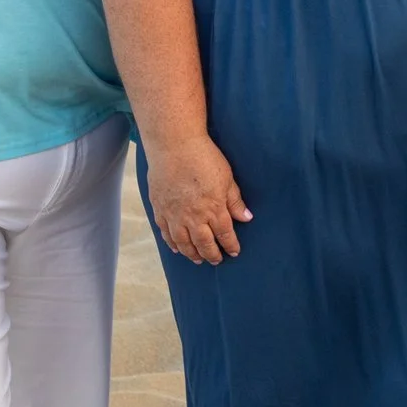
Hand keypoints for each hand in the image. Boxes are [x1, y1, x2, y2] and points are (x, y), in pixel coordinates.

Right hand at [147, 138, 251, 264]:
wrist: (173, 145)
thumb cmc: (204, 157)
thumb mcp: (227, 178)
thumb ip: (235, 201)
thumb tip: (247, 218)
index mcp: (213, 209)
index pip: (224, 234)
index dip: (230, 245)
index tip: (234, 252)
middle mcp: (193, 217)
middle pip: (204, 244)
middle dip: (212, 254)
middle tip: (216, 260)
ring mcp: (174, 215)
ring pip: (183, 243)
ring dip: (192, 254)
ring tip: (198, 260)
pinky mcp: (159, 209)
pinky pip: (165, 233)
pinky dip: (172, 243)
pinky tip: (177, 248)